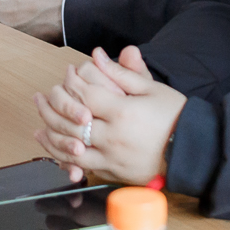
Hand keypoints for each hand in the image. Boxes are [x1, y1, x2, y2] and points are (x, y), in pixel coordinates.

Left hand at [33, 46, 184, 184]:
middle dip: (52, 107)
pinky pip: (81, 167)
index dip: (71, 83)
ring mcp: (111, 158)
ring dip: (51, 136)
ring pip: (70, 148)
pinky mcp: (112, 173)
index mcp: (122, 112)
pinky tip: (55, 149)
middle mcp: (113, 137)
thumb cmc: (174, 116)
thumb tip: (97, 55)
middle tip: (40, 97)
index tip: (66, 76)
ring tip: (39, 124)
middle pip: (71, 121)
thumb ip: (121, 73)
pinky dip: (64, 158)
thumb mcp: (151, 89)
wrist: (191, 150)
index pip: (85, 94)